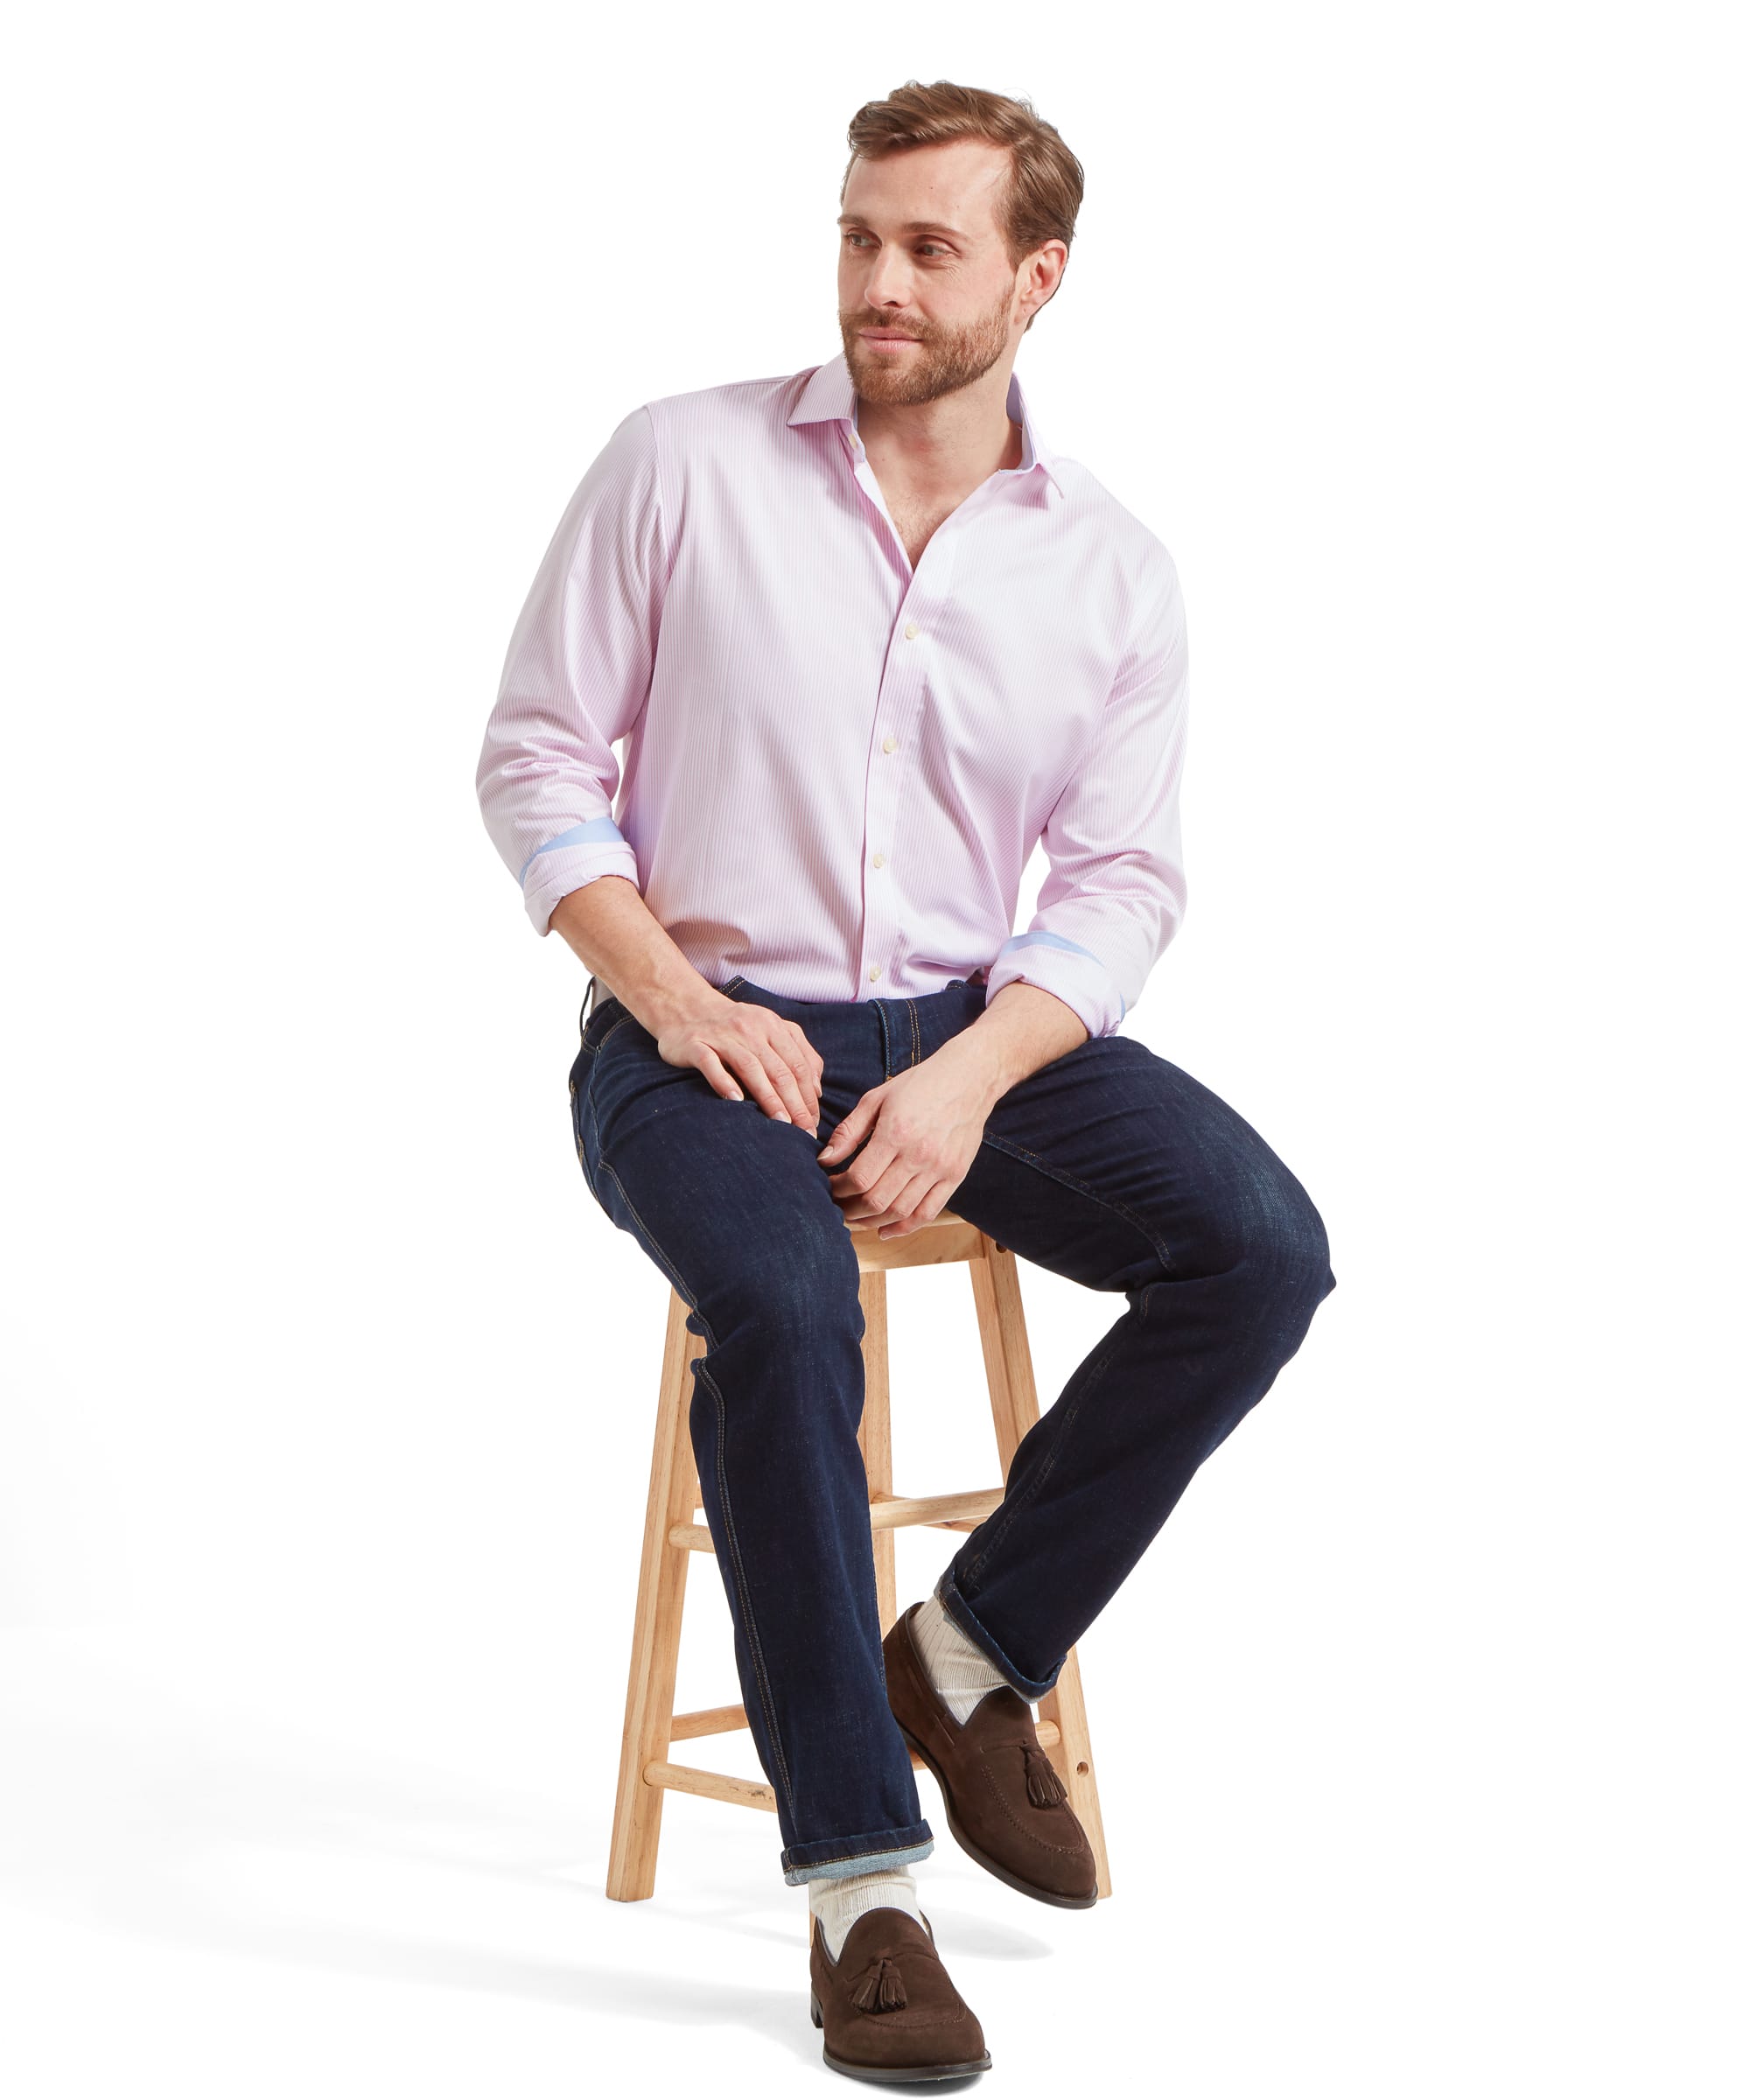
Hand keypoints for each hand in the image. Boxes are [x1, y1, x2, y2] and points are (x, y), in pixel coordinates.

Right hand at [654, 992, 822, 1132]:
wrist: (685, 1007)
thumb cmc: (734, 1026)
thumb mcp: (770, 1030)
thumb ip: (798, 1052)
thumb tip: (817, 1089)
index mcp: (772, 1026)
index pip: (798, 1065)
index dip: (809, 1096)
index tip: (814, 1122)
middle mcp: (750, 1029)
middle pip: (779, 1070)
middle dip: (796, 1104)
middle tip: (805, 1132)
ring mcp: (722, 1036)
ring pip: (751, 1068)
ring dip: (769, 1098)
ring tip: (782, 1124)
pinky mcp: (695, 1044)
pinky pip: (711, 1064)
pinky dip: (724, 1082)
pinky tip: (735, 1101)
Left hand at [816, 1043, 996, 1237]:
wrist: (968, 1079)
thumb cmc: (918, 1085)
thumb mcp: (876, 1099)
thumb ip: (848, 1131)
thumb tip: (824, 1160)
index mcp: (895, 1132)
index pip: (859, 1178)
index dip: (839, 1189)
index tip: (830, 1186)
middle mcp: (918, 1154)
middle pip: (876, 1200)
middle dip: (850, 1209)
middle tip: (838, 1207)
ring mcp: (939, 1168)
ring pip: (900, 1211)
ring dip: (872, 1221)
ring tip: (857, 1217)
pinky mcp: (955, 1176)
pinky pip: (928, 1213)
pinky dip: (904, 1227)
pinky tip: (885, 1229)